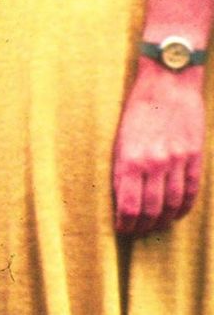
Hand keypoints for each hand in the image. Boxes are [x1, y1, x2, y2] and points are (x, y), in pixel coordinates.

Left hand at [112, 64, 204, 234]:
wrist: (168, 83)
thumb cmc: (138, 110)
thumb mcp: (120, 140)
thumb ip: (123, 170)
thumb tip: (122, 201)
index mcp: (129, 160)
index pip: (129, 206)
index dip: (126, 224)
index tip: (123, 229)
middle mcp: (154, 163)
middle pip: (151, 210)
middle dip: (144, 226)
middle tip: (139, 231)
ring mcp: (177, 160)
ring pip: (172, 204)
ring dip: (163, 220)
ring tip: (156, 224)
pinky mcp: (194, 155)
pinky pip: (191, 190)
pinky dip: (184, 207)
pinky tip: (177, 213)